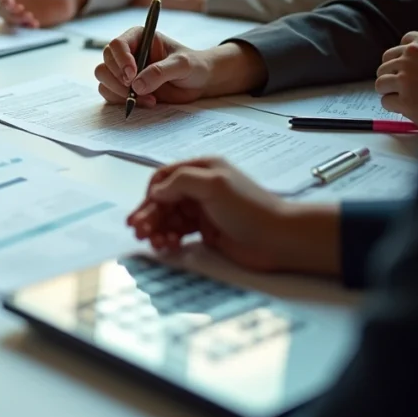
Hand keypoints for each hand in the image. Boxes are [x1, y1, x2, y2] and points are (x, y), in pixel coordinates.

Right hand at [95, 32, 265, 106]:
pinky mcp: (123, 88)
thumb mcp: (182, 65)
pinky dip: (122, 101)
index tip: (132, 75)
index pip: (117, 44)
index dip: (121, 60)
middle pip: (105, 63)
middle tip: (135, 90)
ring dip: (119, 92)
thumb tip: (136, 85)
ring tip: (146, 99)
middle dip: (117, 79)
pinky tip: (146, 102)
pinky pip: (109, 94)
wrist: (199, 82)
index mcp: (138, 37)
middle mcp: (127, 53)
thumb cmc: (193, 65)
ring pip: (103, 79)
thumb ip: (160, 72)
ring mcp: (123, 71)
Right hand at [128, 158, 339, 275]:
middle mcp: (200, 188)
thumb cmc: (249, 208)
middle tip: (138, 232)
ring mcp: (202, 211)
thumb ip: (180, 182)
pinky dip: (169, 239)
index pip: (164, 178)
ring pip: (168, 218)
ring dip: (156, 229)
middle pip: (163, 200)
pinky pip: (178, 233)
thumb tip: (155, 193)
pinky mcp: (206, 232)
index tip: (143, 213)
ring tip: (154, 243)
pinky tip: (168, 246)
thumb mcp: (213, 184)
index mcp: (202, 170)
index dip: (150, 194)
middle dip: (148, 215)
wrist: (279, 239)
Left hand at [376, 29, 417, 126]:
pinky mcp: (406, 100)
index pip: (406, 41)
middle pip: (387, 60)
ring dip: (390, 89)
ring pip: (381, 81)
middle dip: (394, 72)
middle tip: (406, 83)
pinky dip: (394, 106)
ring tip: (406, 96)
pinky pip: (386, 101)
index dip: (407, 56)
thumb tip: (416, 53)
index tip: (413, 65)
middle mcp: (415, 54)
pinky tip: (409, 107)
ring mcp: (408, 77)